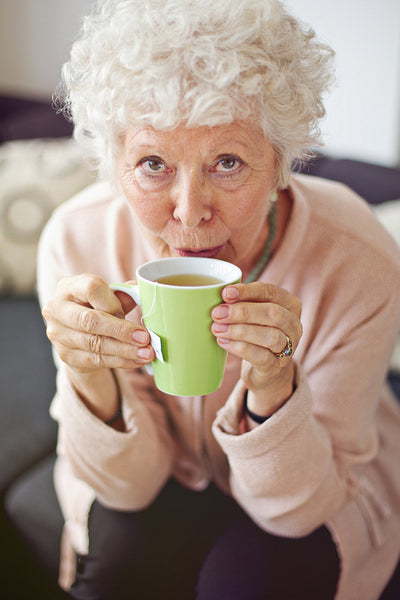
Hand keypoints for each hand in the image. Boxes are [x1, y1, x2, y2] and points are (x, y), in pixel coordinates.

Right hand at [42, 273, 154, 373]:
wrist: (76, 332)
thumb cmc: (95, 307)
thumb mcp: (105, 297)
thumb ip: (121, 295)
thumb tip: (140, 292)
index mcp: (68, 287)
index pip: (91, 288)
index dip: (113, 301)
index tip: (130, 311)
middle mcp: (57, 309)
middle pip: (90, 321)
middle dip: (121, 330)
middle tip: (145, 338)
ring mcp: (59, 335)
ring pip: (95, 343)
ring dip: (125, 350)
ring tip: (147, 352)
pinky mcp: (66, 356)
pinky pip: (97, 360)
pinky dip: (121, 361)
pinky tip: (137, 360)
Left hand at [211, 282, 301, 414]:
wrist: (265, 369)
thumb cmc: (257, 332)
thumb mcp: (253, 314)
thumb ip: (242, 302)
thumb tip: (222, 295)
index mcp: (290, 304)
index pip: (270, 292)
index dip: (247, 291)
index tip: (225, 293)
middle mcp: (294, 325)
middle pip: (273, 313)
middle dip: (243, 312)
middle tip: (217, 313)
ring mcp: (289, 347)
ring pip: (269, 336)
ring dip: (240, 331)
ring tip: (217, 329)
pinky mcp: (276, 366)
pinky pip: (261, 356)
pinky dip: (240, 348)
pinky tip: (223, 342)